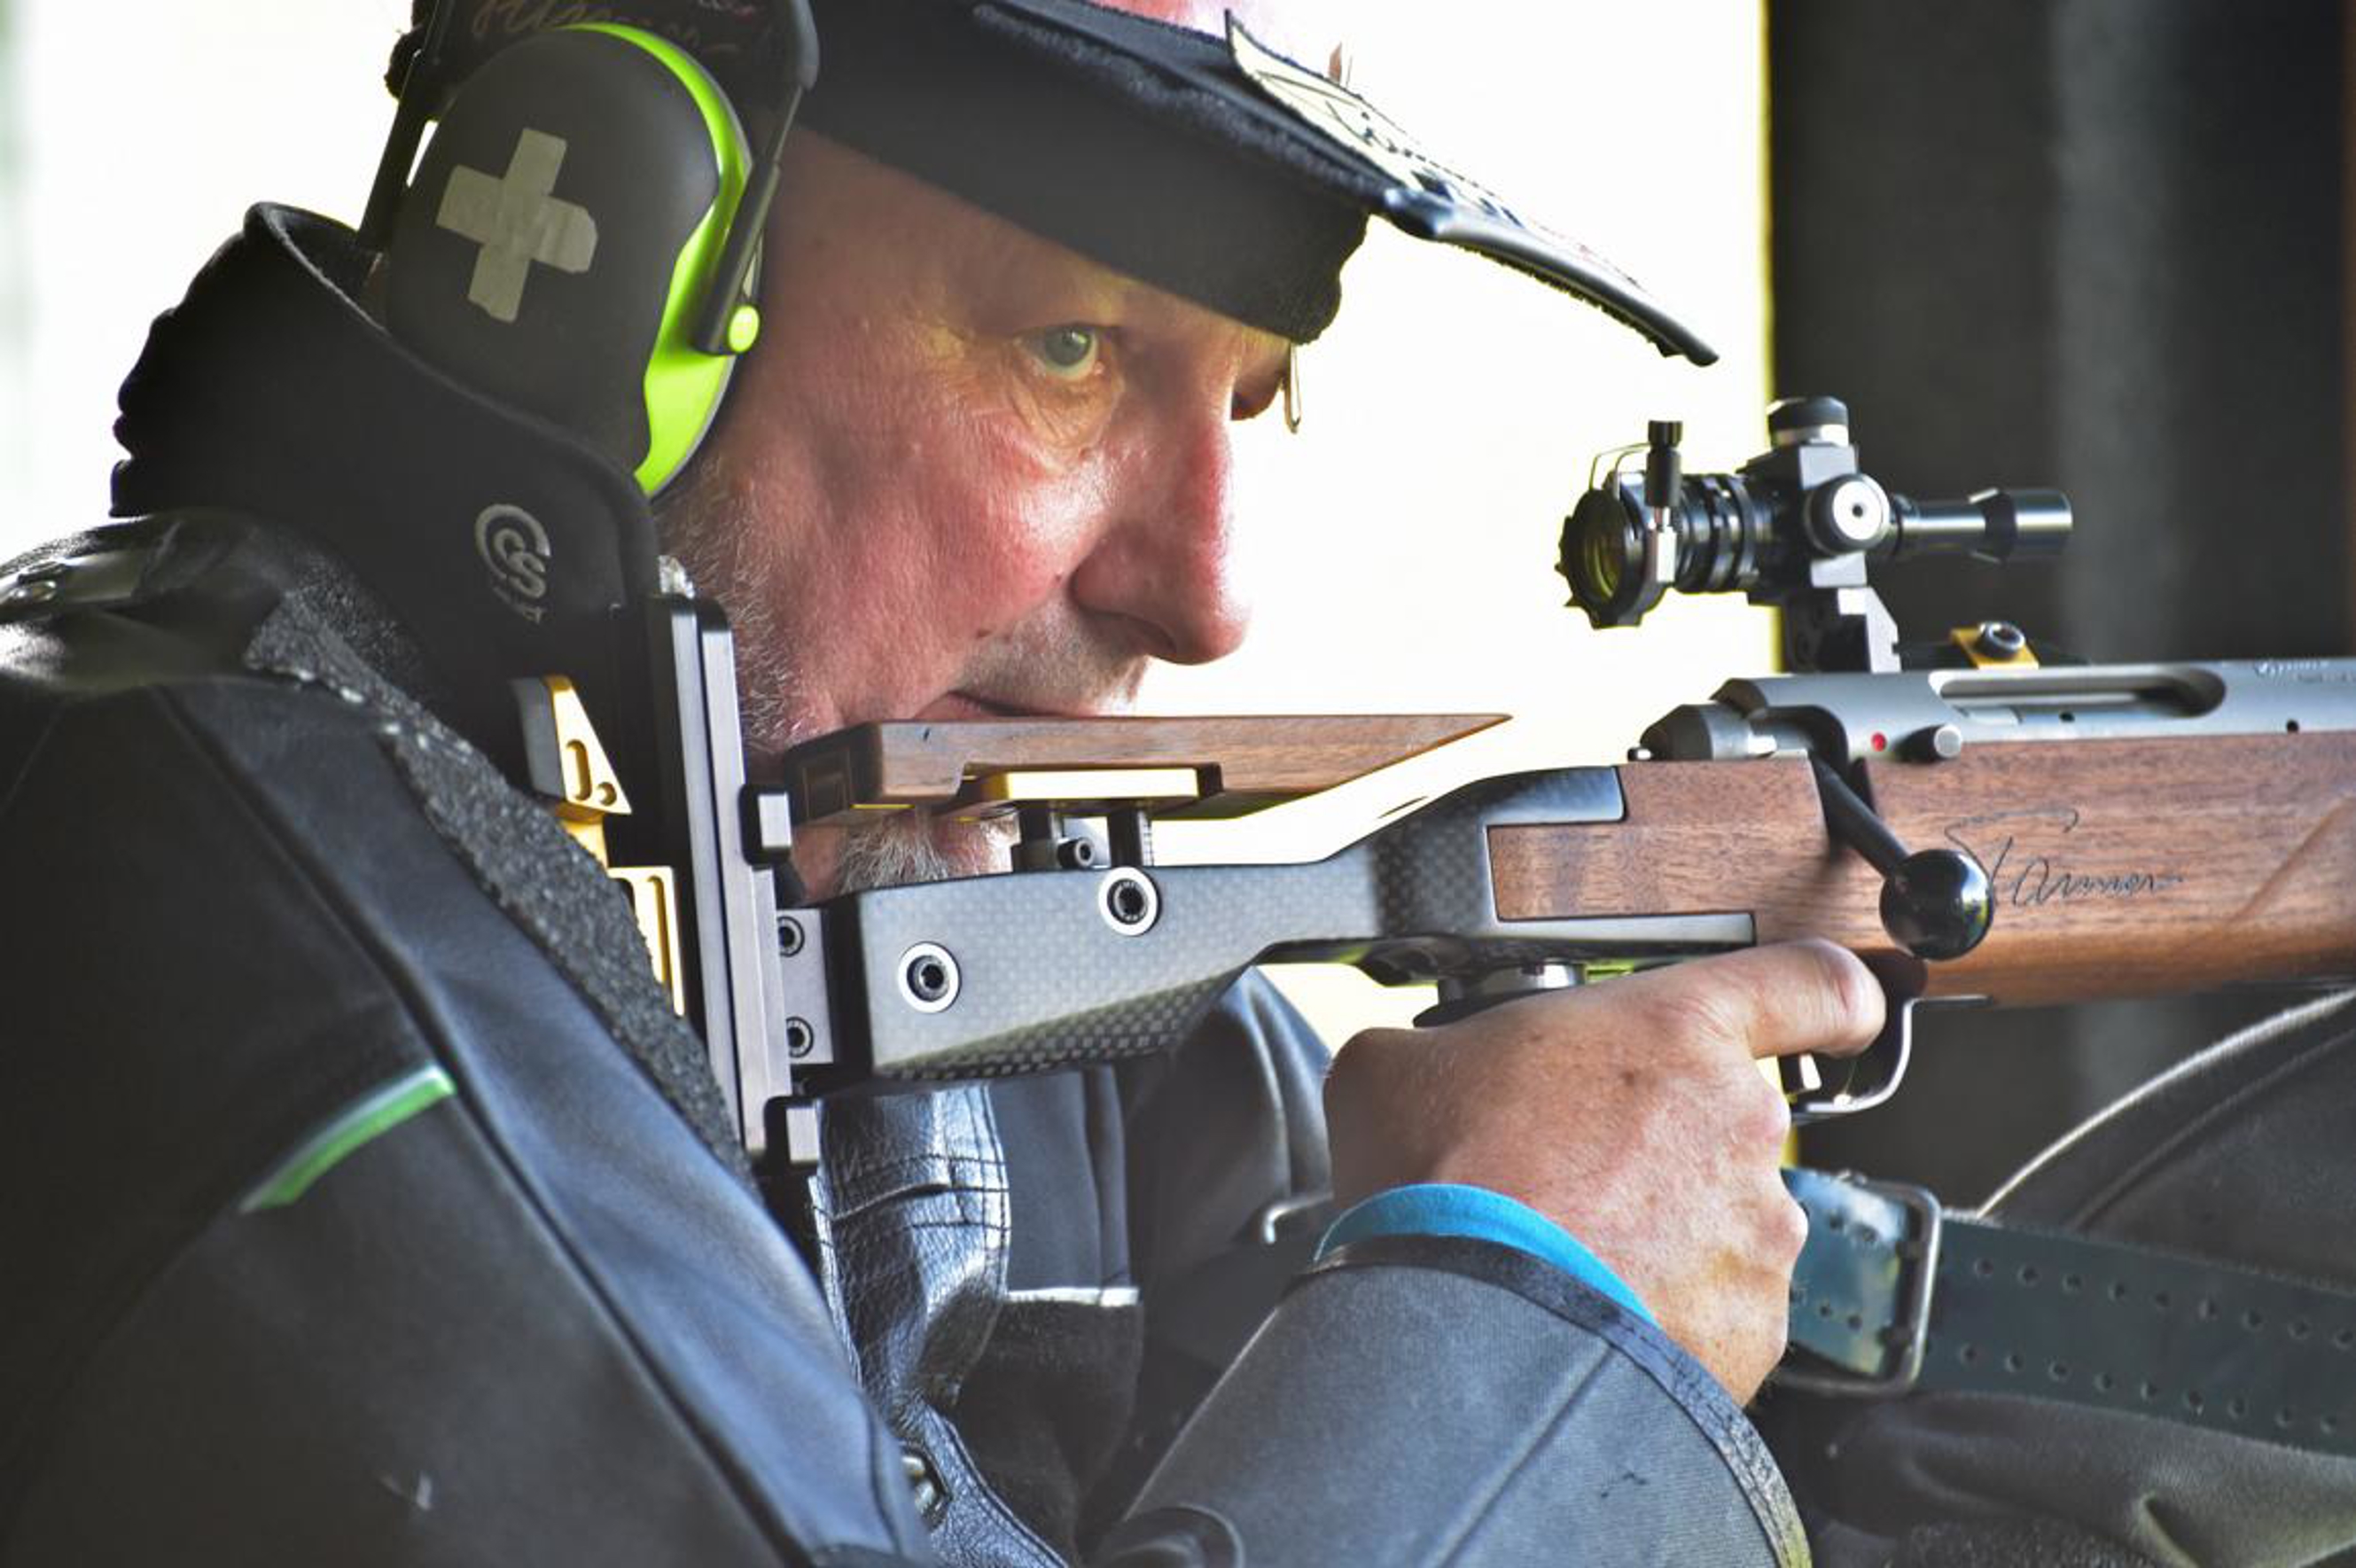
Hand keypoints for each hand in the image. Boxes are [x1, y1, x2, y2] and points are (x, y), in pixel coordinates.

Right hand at [1323, 940, 1882, 1401]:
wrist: (1459, 1333)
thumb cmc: (1440, 1187)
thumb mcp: (1398, 1065)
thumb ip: (1441, 1042)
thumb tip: (1418, 1063)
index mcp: (1675, 1032)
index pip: (1810, 982)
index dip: (1828, 994)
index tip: (1834, 1011)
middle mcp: (1740, 1125)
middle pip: (1729, 1120)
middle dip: (1661, 1147)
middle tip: (1569, 1175)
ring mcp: (1755, 1235)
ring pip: (1722, 1221)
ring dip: (1661, 1235)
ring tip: (1565, 1257)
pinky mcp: (1750, 1331)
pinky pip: (1715, 1310)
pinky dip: (1664, 1314)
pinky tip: (1586, 1314)